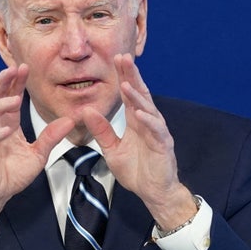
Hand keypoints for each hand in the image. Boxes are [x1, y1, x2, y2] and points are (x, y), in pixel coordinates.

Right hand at [0, 64, 73, 241]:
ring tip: (15, 98)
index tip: (26, 67)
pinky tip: (6, 129)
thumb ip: (51, 137)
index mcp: (7, 124)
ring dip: (0, 104)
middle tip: (16, 69)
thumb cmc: (11, 174)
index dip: (16, 82)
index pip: (10, 96)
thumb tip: (70, 120)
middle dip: (4, 82)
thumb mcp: (38, 154)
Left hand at [82, 54, 196, 228]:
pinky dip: (148, 120)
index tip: (115, 58)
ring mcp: (157, 132)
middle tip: (123, 57)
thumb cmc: (136, 171)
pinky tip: (140, 112)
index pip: (128, 94)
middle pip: (139, 94)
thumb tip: (87, 111)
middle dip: (131, 75)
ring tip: (127, 83)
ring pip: (148, 108)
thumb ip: (101, 130)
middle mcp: (147, 122)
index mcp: (135, 121)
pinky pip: (156, 130)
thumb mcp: (112, 149)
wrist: (153, 192)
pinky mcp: (163, 145)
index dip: (122, 76)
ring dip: (137, 96)